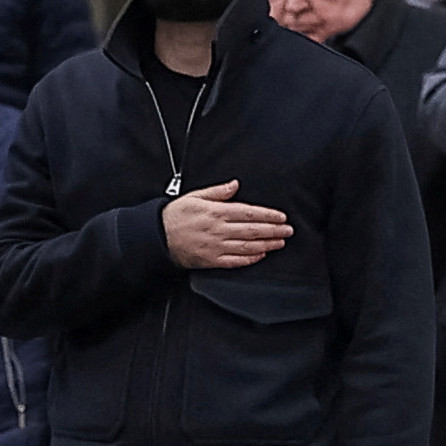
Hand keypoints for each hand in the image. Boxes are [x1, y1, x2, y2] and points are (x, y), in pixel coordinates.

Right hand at [164, 181, 289, 268]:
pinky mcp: (212, 260)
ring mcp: (216, 246)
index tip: (281, 217)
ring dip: (267, 244)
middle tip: (288, 230)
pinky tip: (262, 255)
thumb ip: (217, 192)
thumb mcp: (194, 197)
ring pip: (248, 246)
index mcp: (215, 212)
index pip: (248, 213)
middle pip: (252, 230)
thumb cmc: (175, 216)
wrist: (156, 236)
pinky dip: (251, 258)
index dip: (268, 215)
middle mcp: (218, 230)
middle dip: (274, 230)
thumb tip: (235, 184)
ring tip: (281, 242)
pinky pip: (236, 261)